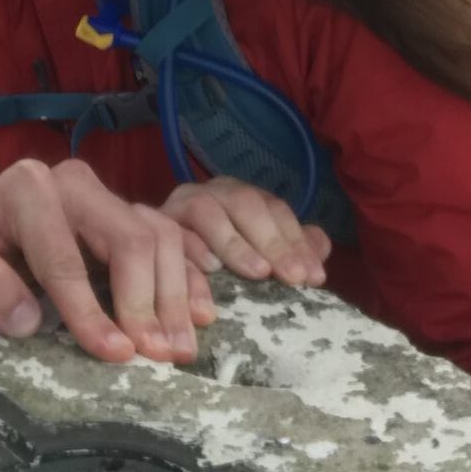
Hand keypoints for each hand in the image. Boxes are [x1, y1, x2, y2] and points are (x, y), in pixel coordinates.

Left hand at [0, 158, 213, 363]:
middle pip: (128, 236)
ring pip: (158, 236)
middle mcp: (73, 182)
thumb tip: (29, 318)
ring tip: (178, 349)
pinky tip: (198, 316)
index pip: (67, 254)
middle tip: (157, 356)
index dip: (91, 308)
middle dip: (146, 301)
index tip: (112, 353)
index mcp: (27, 187)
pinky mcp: (122, 218)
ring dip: (175, 294)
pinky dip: (188, 278)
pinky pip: (171, 239)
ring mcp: (104, 198)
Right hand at [160, 176, 331, 287]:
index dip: (295, 240)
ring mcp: (178, 206)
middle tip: (291, 278)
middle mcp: (209, 193)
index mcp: (237, 196)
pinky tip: (210, 270)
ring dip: (235, 243)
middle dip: (272, 241)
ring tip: (257, 273)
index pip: (274, 209)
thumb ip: (291, 246)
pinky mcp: (151, 225)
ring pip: (207, 212)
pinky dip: (192, 250)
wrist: (148, 259)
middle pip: (244, 204)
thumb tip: (321, 248)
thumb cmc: (212, 260)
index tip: (312, 277)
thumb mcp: (256, 252)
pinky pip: (171, 234)